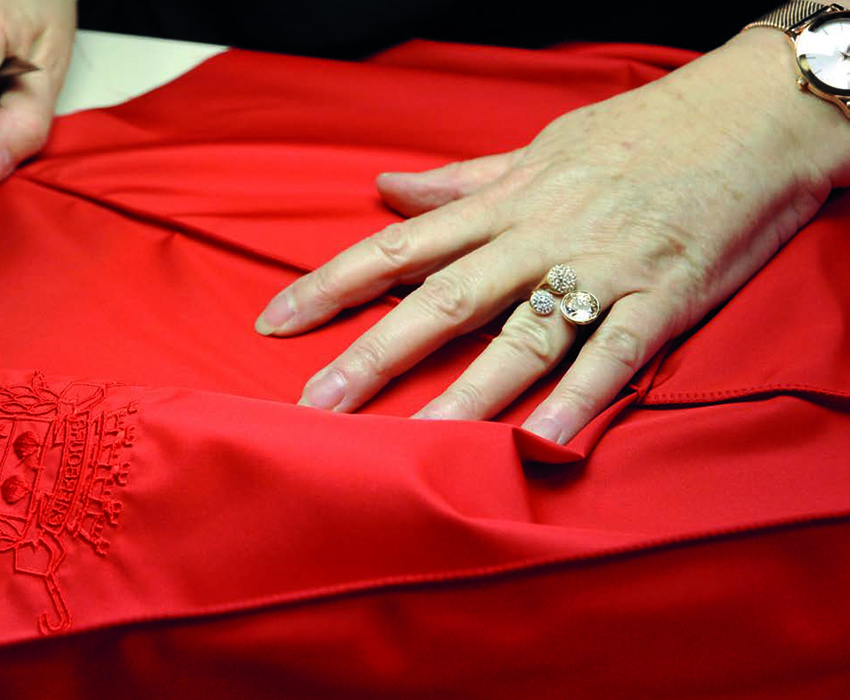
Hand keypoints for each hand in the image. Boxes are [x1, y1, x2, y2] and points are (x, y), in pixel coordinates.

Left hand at [255, 30, 849, 443]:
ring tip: (413, 446)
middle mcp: (539, 236)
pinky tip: (545, 442)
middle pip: (441, 302)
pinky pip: (615, 354)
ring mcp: (601, 269)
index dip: (329, 285)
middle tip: (316, 406)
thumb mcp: (539, 148)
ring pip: (521, 337)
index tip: (274, 323)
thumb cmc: (640, 134)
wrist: (752, 114)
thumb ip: (460, 181)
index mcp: (505, 203)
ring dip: (465, 395)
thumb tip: (386, 188)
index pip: (398, 247)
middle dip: (373, 355)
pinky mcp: (663, 297)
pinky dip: (581, 398)